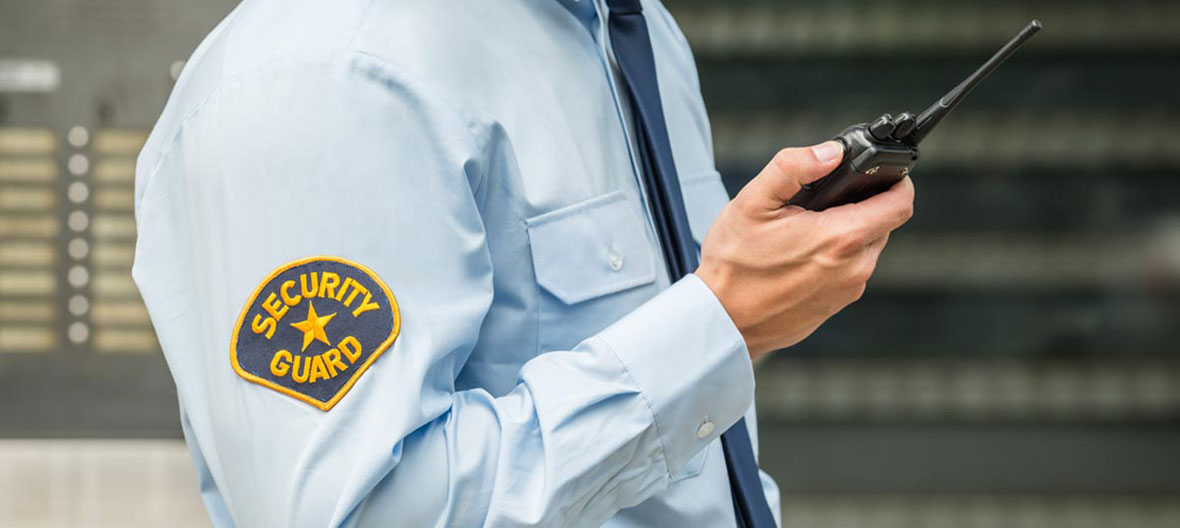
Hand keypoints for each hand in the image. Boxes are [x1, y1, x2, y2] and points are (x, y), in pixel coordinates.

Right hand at [694, 141, 914, 358]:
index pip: (901, 204)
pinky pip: (850, 271)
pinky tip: (800, 257)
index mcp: (841, 238)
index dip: (898, 182)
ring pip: (866, 248)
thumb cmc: (733, 266)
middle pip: (883, 224)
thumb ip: (794, 167)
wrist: (722, 321)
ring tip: (805, 231)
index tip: (883, 173)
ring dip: (846, 233)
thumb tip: (831, 151)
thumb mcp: (753, 202)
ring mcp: (848, 291)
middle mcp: (855, 268)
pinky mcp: (836, 305)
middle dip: (862, 206)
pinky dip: (835, 258)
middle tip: (823, 202)